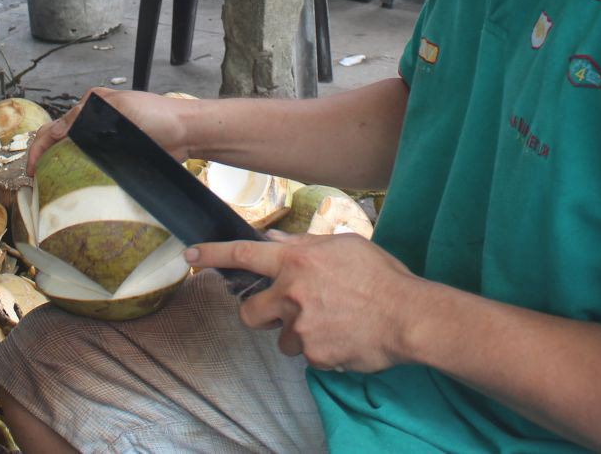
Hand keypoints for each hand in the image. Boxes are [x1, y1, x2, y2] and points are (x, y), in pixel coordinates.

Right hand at [27, 87, 194, 173]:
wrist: (187, 132)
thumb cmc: (157, 114)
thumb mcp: (118, 107)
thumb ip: (85, 117)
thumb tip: (55, 132)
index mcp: (91, 107)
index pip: (55, 127)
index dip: (40, 147)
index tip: (32, 168)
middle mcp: (95, 123)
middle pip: (61, 142)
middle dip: (45, 159)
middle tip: (37, 181)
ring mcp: (106, 141)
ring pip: (75, 157)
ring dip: (62, 169)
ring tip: (51, 188)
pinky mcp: (117, 157)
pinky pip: (93, 167)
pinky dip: (81, 176)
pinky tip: (76, 188)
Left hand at [188, 232, 417, 372]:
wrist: (408, 315)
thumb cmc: (381, 276)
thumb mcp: (344, 246)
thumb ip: (304, 246)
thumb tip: (274, 244)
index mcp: (297, 261)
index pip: (244, 255)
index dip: (213, 254)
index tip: (191, 256)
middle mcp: (292, 294)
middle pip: (250, 312)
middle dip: (261, 314)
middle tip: (287, 311)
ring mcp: (301, 327)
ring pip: (282, 338)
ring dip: (299, 333)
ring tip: (332, 323)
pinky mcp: (314, 355)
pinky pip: (307, 356)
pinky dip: (321, 350)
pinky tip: (344, 337)